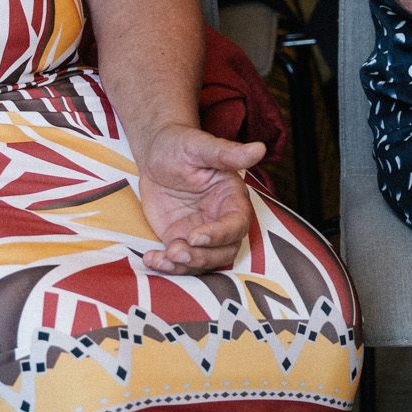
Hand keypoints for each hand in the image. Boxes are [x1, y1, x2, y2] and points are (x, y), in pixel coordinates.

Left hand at [136, 125, 265, 273]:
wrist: (156, 155)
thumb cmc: (181, 145)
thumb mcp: (201, 146)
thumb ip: (228, 153)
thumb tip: (260, 148)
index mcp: (231, 197)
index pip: (237, 223)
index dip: (220, 234)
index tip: (195, 236)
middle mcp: (220, 218)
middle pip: (225, 250)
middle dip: (203, 257)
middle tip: (176, 251)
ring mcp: (201, 232)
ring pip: (205, 261)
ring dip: (185, 266)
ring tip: (162, 258)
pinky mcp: (182, 240)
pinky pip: (181, 262)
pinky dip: (167, 266)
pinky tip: (151, 258)